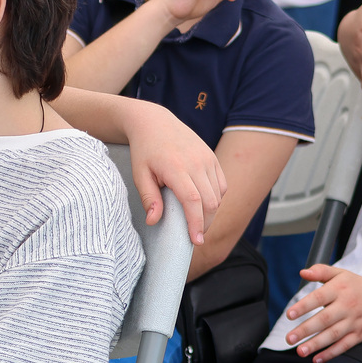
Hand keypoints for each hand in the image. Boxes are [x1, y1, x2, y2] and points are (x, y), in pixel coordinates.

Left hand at [123, 101, 225, 243]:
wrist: (155, 122)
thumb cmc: (145, 149)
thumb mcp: (139, 174)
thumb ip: (148, 198)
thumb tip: (154, 221)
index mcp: (176, 168)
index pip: (193, 201)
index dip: (196, 223)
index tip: (195, 240)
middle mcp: (197, 163)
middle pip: (210, 201)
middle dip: (205, 223)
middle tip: (194, 236)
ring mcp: (208, 159)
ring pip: (218, 195)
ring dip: (211, 212)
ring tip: (198, 221)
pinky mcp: (213, 158)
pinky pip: (222, 184)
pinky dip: (216, 198)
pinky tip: (204, 204)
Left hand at [283, 265, 361, 361]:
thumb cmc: (356, 285)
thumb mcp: (340, 274)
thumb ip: (321, 271)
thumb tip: (302, 272)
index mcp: (340, 289)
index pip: (319, 297)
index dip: (304, 306)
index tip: (290, 315)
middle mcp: (348, 305)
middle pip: (325, 319)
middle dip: (306, 330)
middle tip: (289, 338)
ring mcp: (355, 321)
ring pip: (334, 335)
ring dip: (316, 344)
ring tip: (300, 351)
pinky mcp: (360, 334)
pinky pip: (345, 345)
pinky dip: (331, 353)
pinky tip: (317, 359)